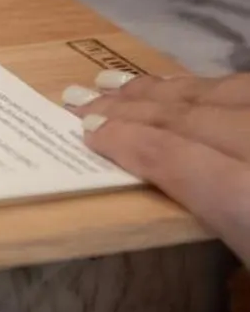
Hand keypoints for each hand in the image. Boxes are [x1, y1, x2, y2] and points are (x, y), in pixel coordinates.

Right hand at [80, 69, 249, 262]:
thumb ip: (213, 227)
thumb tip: (165, 198)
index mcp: (246, 199)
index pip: (179, 158)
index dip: (129, 142)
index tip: (86, 133)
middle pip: (189, 118)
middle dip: (130, 110)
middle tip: (79, 102)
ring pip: (216, 93)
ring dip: (160, 91)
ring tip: (111, 84)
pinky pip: (243, 88)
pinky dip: (204, 87)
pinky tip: (178, 86)